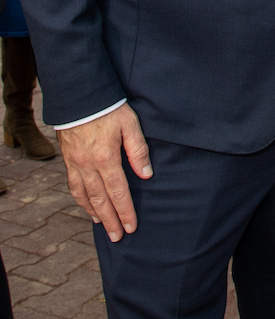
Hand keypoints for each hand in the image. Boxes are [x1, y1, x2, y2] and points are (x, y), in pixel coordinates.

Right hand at [57, 103, 152, 241]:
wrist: (79, 96)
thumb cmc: (108, 107)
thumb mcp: (130, 124)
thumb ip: (138, 150)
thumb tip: (147, 174)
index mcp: (106, 158)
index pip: (118, 192)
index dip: (126, 211)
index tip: (132, 227)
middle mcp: (88, 165)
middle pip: (101, 200)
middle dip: (111, 220)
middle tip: (118, 237)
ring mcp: (76, 164)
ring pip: (85, 196)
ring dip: (95, 214)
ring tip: (104, 227)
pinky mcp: (68, 160)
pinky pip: (73, 186)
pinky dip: (80, 200)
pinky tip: (86, 206)